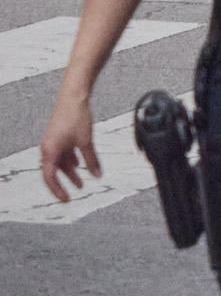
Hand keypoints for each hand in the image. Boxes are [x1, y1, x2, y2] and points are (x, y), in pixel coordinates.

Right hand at [39, 89, 98, 203]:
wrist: (74, 96)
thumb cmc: (76, 116)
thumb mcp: (86, 141)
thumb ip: (91, 159)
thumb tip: (98, 175)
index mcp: (49, 151)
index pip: (50, 177)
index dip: (57, 190)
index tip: (67, 199)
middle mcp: (48, 147)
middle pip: (54, 171)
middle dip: (65, 183)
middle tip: (73, 194)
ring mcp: (53, 141)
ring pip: (61, 162)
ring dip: (70, 172)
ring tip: (81, 182)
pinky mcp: (60, 135)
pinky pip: (64, 153)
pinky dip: (72, 160)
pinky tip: (81, 164)